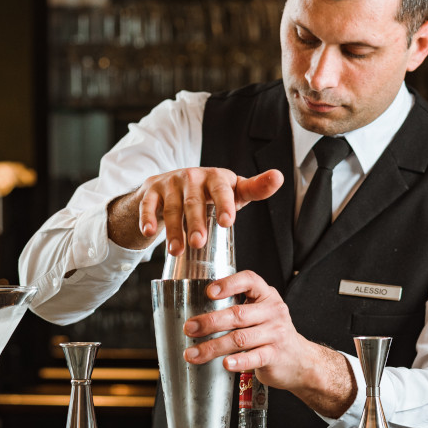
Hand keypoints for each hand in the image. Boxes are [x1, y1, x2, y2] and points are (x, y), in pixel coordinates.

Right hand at [110, 167, 282, 254]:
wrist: (174, 184)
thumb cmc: (211, 192)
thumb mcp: (234, 190)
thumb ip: (256, 188)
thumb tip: (280, 177)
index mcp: (216, 177)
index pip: (221, 188)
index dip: (225, 204)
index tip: (228, 223)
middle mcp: (192, 176)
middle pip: (194, 200)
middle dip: (195, 222)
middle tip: (199, 243)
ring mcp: (170, 182)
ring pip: (171, 206)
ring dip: (172, 228)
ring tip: (176, 251)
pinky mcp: (152, 190)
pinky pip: (148, 204)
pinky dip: (147, 218)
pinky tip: (148, 233)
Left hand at [181, 270, 356, 417]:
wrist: (300, 360)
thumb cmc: (271, 332)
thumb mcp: (261, 312)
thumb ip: (239, 307)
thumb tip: (198, 312)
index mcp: (266, 295)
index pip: (249, 281)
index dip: (229, 284)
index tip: (209, 292)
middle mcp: (273, 311)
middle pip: (238, 314)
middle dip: (210, 321)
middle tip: (189, 328)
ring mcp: (276, 334)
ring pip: (240, 338)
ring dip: (213, 347)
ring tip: (193, 353)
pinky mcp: (275, 355)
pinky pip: (254, 357)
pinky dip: (238, 361)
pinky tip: (225, 364)